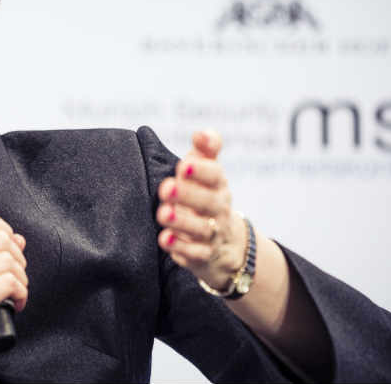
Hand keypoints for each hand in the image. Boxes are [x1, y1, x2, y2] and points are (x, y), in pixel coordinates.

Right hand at [0, 207, 27, 380]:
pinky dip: (21, 295)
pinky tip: (14, 305)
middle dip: (17, 257)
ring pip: (9, 261)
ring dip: (21, 279)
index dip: (2, 227)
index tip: (9, 244)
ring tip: (13, 292)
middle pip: (1, 238)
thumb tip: (18, 239)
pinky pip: (12, 283)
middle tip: (14, 275)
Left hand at [156, 130, 246, 289]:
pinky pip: (195, 254)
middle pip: (208, 202)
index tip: (182, 165)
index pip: (215, 175)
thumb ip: (205, 150)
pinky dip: (181, 249)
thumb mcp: (207, 172)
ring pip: (201, 229)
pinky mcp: (203, 256)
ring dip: (182, 222)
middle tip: (166, 187)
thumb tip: (202, 133)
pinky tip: (165, 241)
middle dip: (187, 194)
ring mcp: (212, 234)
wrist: (227, 244)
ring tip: (163, 214)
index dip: (201, 169)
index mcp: (217, 185)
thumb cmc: (206, 197)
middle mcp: (218, 209)